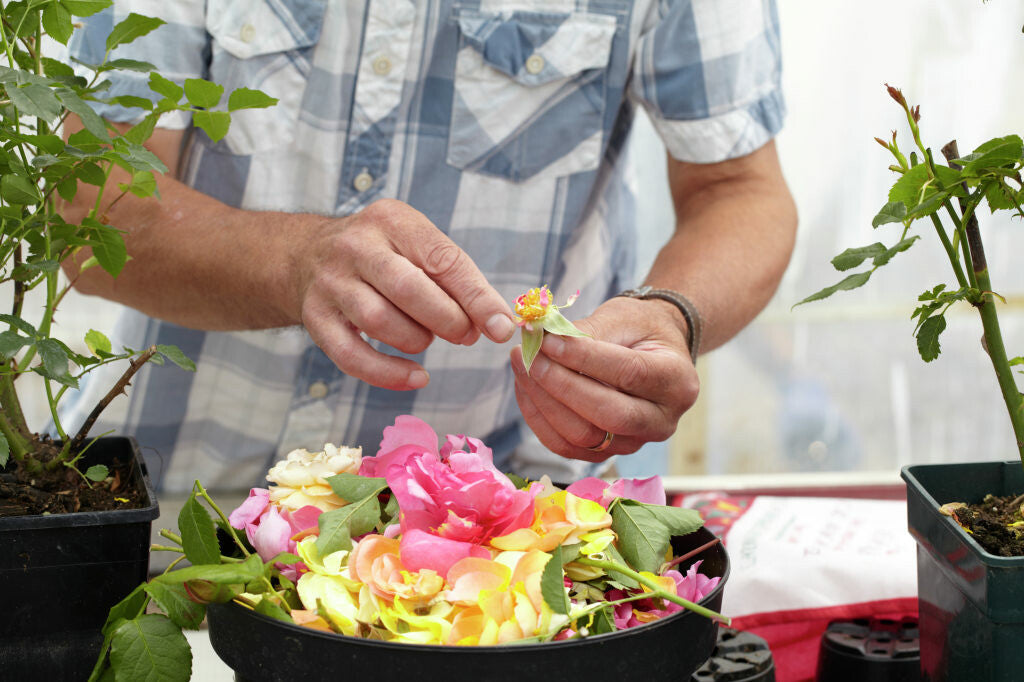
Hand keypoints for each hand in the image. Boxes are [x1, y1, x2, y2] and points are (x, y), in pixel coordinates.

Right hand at [296, 199, 515, 389]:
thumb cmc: (382, 253)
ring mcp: (330, 283)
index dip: (476, 297)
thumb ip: (455, 278)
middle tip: (465, 335)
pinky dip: (388, 374)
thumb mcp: (416, 244)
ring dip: (416, 340)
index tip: (500, 327)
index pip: (442, 259)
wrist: (307, 253)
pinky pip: (352, 356)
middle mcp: (356, 246)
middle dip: (447, 319)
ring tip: (428, 338)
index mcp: (391, 220)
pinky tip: (416, 376)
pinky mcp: (315, 318)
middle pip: (408, 288)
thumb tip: (495, 323)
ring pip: (379, 321)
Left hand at [511, 296, 697, 461]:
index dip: (585, 358)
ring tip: (522, 366)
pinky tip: (526, 388)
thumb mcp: (623, 318)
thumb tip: (543, 340)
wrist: (652, 353)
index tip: (549, 341)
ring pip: (584, 436)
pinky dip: (539, 418)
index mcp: (677, 380)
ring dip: (544, 402)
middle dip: (561, 385)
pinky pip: (566, 445)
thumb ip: (588, 331)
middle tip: (530, 357)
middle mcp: (662, 420)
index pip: (630, 373)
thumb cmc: (639, 329)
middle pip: (608, 415)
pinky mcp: (607, 451)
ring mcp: (635, 442)